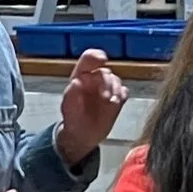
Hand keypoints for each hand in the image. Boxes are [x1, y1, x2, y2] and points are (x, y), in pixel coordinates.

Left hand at [55, 49, 126, 165]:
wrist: (83, 135)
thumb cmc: (73, 118)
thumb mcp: (68, 108)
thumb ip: (71, 95)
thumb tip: (76, 82)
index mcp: (81, 76)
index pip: (88, 59)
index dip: (95, 56)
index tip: (102, 59)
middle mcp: (95, 79)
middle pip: (105, 72)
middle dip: (106, 82)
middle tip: (105, 96)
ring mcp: (107, 88)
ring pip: (116, 80)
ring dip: (115, 90)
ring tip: (110, 102)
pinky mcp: (117, 98)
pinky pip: (124, 92)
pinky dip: (121, 96)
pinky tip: (115, 104)